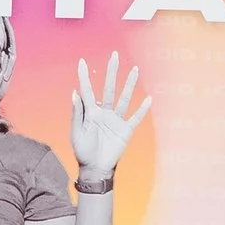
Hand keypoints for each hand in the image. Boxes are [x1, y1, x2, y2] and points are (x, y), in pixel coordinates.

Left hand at [70, 53, 150, 180]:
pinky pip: (135, 117)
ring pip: (124, 98)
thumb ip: (77, 114)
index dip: (84, 76)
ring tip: (135, 70)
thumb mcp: (77, 133)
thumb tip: (75, 93)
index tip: (82, 61)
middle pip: (109, 88)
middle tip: (114, 55)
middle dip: (111, 72)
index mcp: (90, 112)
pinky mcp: (126, 130)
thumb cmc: (83, 151)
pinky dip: (142, 109)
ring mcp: (116, 120)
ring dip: (129, 84)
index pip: (87, 90)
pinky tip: (149, 98)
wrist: (95, 169)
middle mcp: (104, 112)